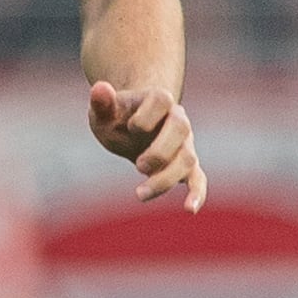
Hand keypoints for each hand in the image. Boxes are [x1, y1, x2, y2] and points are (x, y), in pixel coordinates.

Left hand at [88, 80, 206, 210]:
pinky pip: (198, 179)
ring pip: (187, 158)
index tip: (130, 127)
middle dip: (160, 151)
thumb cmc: (116, 117)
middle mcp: (177, 119)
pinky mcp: (185, 165)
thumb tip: (99, 87)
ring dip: (166, 178)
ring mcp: (184, 143)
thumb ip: (102, 102)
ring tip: (139, 193)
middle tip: (137, 166)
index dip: (146, 115)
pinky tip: (189, 210)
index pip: (161, 100)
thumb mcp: (103, 110)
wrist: (132, 125)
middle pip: (181, 129)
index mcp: (158, 100)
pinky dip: (197, 193)